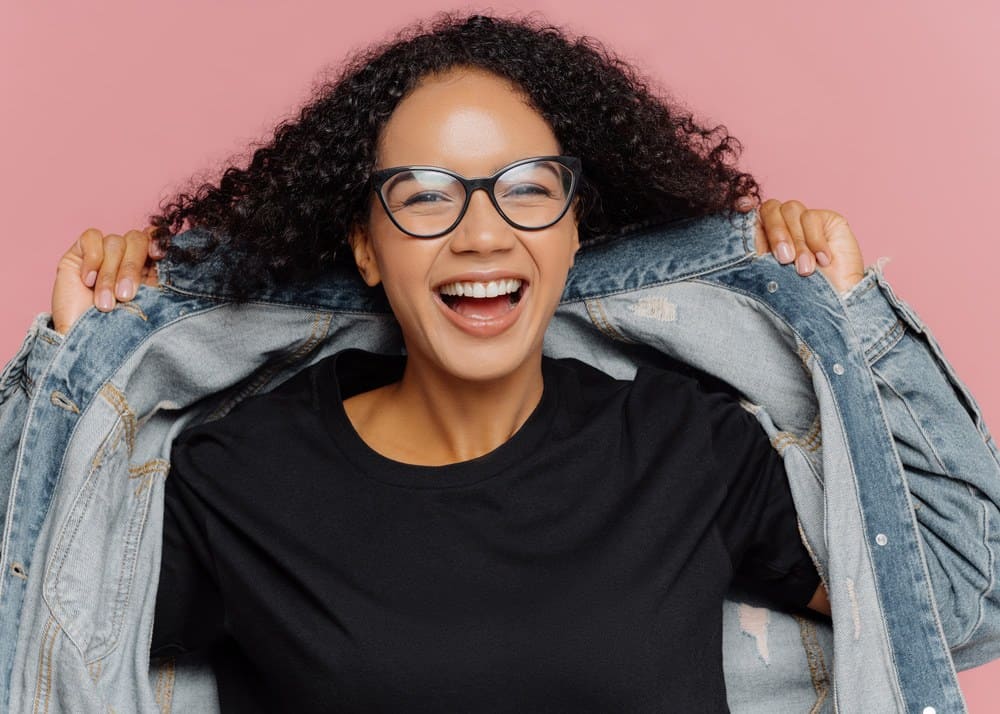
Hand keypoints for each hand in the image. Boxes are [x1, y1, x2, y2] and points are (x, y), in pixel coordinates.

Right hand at [51, 228, 161, 334]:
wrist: (85, 343)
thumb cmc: (119, 328)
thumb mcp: (147, 304)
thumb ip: (160, 281)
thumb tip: (178, 263)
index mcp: (149, 266)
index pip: (157, 238)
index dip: (159, 241)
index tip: (158, 255)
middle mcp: (127, 256)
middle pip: (136, 239)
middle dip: (131, 268)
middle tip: (126, 296)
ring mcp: (103, 252)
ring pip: (115, 242)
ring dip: (109, 274)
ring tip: (105, 303)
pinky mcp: (79, 252)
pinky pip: (91, 237)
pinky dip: (92, 258)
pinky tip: (88, 281)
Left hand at [749, 198, 864, 293]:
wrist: (832, 305)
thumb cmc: (798, 293)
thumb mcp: (768, 272)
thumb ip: (754, 247)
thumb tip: (740, 217)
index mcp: (763, 235)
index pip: (751, 211)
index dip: (744, 207)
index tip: (743, 206)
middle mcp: (783, 224)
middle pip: (770, 208)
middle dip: (776, 233)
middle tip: (784, 259)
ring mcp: (805, 220)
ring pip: (791, 210)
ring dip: (797, 242)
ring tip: (805, 269)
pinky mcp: (827, 219)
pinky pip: (812, 217)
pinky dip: (815, 241)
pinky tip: (823, 260)